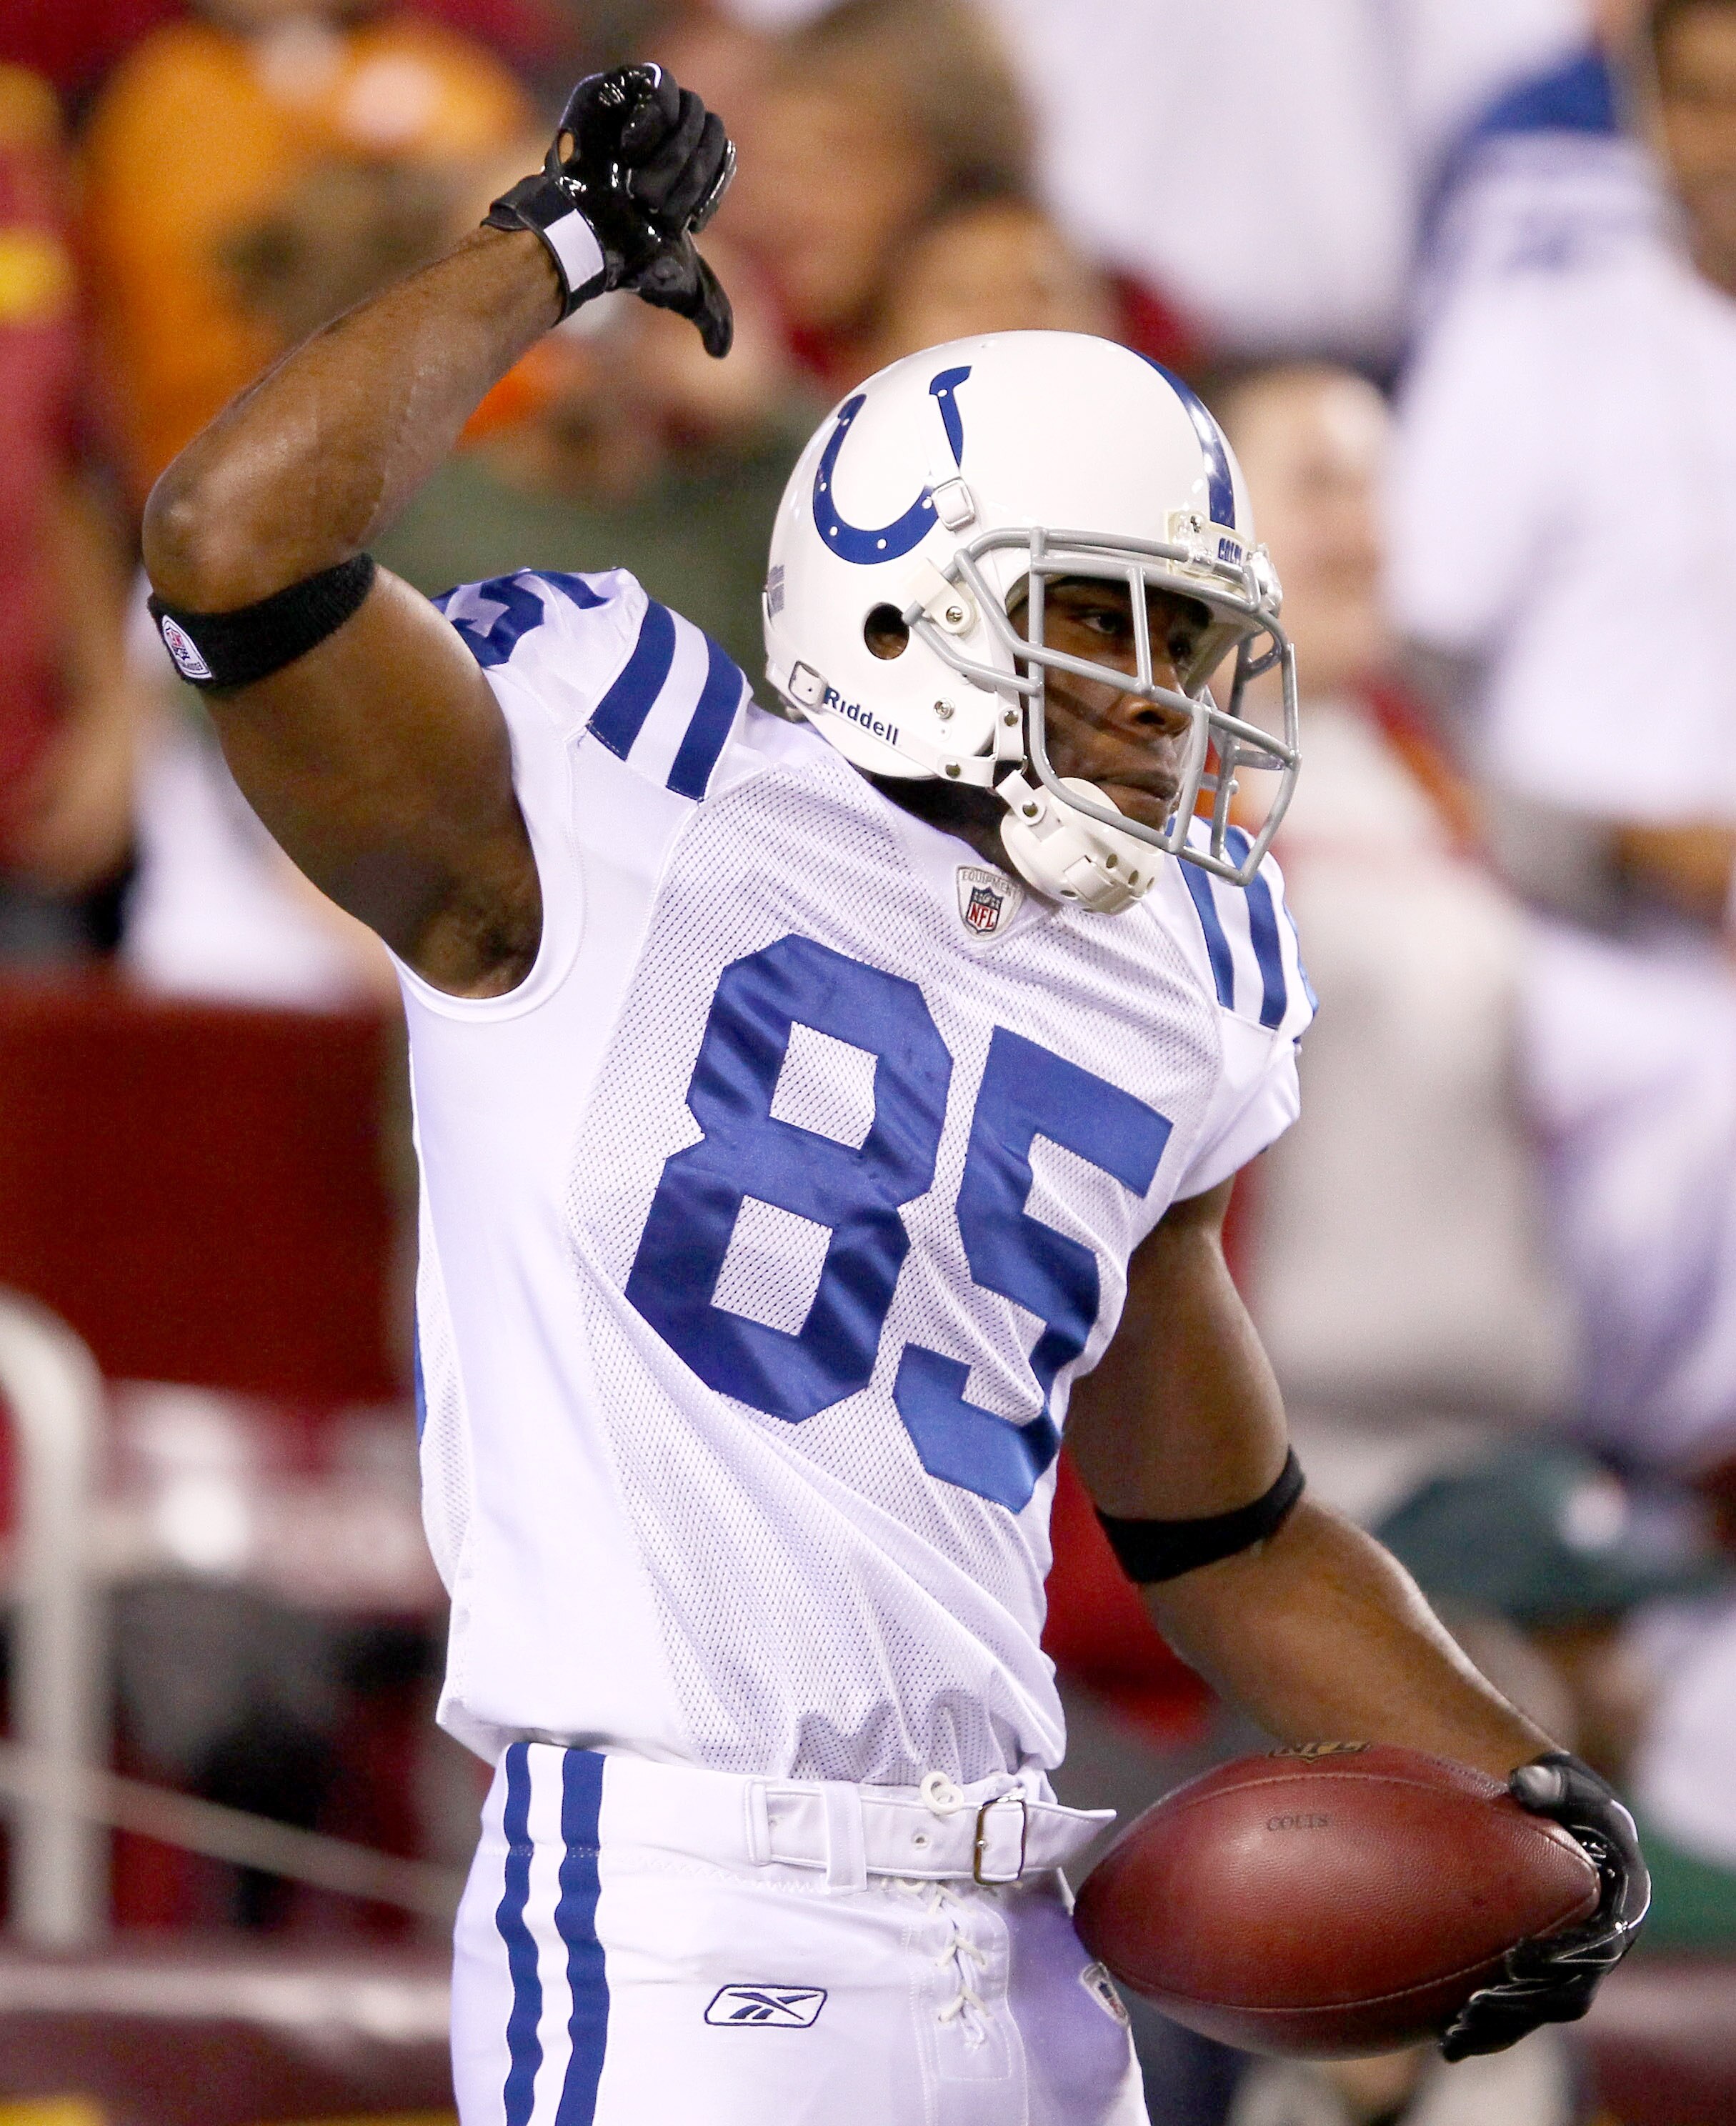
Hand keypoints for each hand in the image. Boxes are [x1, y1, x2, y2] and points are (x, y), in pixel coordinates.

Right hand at [488, 64, 734, 356]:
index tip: (682, 217)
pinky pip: (657, 85)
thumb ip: (712, 314)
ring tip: (634, 182)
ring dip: (668, 157)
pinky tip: (628, 150)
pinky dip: (651, 119)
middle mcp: (672, 135)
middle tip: (652, 203)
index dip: (708, 185)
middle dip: (688, 174)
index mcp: (692, 167)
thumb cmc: (626, 259)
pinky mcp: (616, 90)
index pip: (723, 151)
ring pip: (688, 108)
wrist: (581, 238)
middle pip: (710, 126)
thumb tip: (722, 353)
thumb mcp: (679, 288)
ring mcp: (644, 110)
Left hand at [1439, 1751, 1648, 2060]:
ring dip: (1502, 2023)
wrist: (1554, 1808)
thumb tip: (1525, 1782)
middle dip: (1523, 2004)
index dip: (1560, 1960)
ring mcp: (1571, 1962)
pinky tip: (1443, 2031)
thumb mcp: (1560, 1781)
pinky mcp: (1540, 1970)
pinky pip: (1518, 2003)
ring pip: (1540, 2007)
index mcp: (1618, 1907)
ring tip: (1454, 2031)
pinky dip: (1487, 2021)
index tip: (1516, 1959)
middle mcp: (1600, 1944)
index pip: (1596, 1946)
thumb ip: (1549, 1780)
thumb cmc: (1559, 1792)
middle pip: (1567, 1992)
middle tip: (1475, 2006)